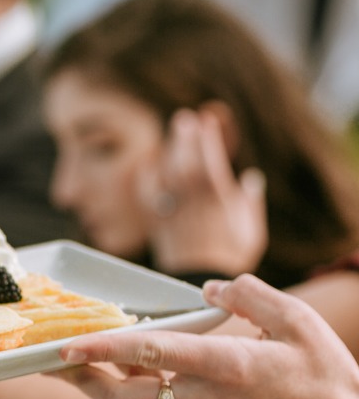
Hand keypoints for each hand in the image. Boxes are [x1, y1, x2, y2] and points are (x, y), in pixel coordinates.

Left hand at [55, 275, 358, 398]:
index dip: (103, 349)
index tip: (66, 346)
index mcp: (224, 367)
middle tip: (50, 363)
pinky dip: (147, 388)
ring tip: (81, 360)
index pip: (150, 354)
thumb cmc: (327, 375)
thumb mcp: (297, 321)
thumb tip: (208, 288)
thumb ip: (248, 295)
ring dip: (107, 384)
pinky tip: (138, 367)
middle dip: (80, 383)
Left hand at [143, 108, 266, 276]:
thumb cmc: (232, 255)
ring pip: (168, 174)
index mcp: (219, 199)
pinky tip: (149, 164)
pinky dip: (148, 177)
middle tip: (183, 118)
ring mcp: (174, 210)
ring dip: (169, 151)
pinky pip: (149, 194)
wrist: (200, 280)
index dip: (209, 138)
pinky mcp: (158, 220)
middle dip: (185, 138)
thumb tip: (250, 179)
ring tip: (173, 133)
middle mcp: (194, 201)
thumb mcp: (251, 229)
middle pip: (186, 162)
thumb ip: (249, 202)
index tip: (208, 118)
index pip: (211, 159)